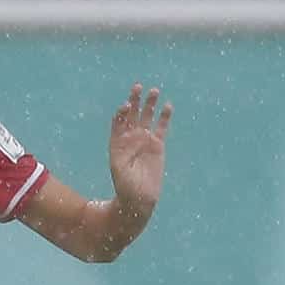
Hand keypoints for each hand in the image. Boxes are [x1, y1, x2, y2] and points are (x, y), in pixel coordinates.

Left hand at [108, 84, 172, 219]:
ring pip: (147, 118)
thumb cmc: (125, 187)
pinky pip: (161, 128)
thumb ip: (122, 154)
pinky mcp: (158, 145)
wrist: (139, 198)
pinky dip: (164, 117)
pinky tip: (168, 106)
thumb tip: (126, 142)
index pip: (118, 122)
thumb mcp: (120, 170)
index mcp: (117, 143)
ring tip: (154, 90)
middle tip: (138, 86)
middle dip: (134, 100)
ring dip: (149, 104)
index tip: (126, 106)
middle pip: (132, 115)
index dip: (122, 112)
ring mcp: (144, 140)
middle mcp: (130, 139)